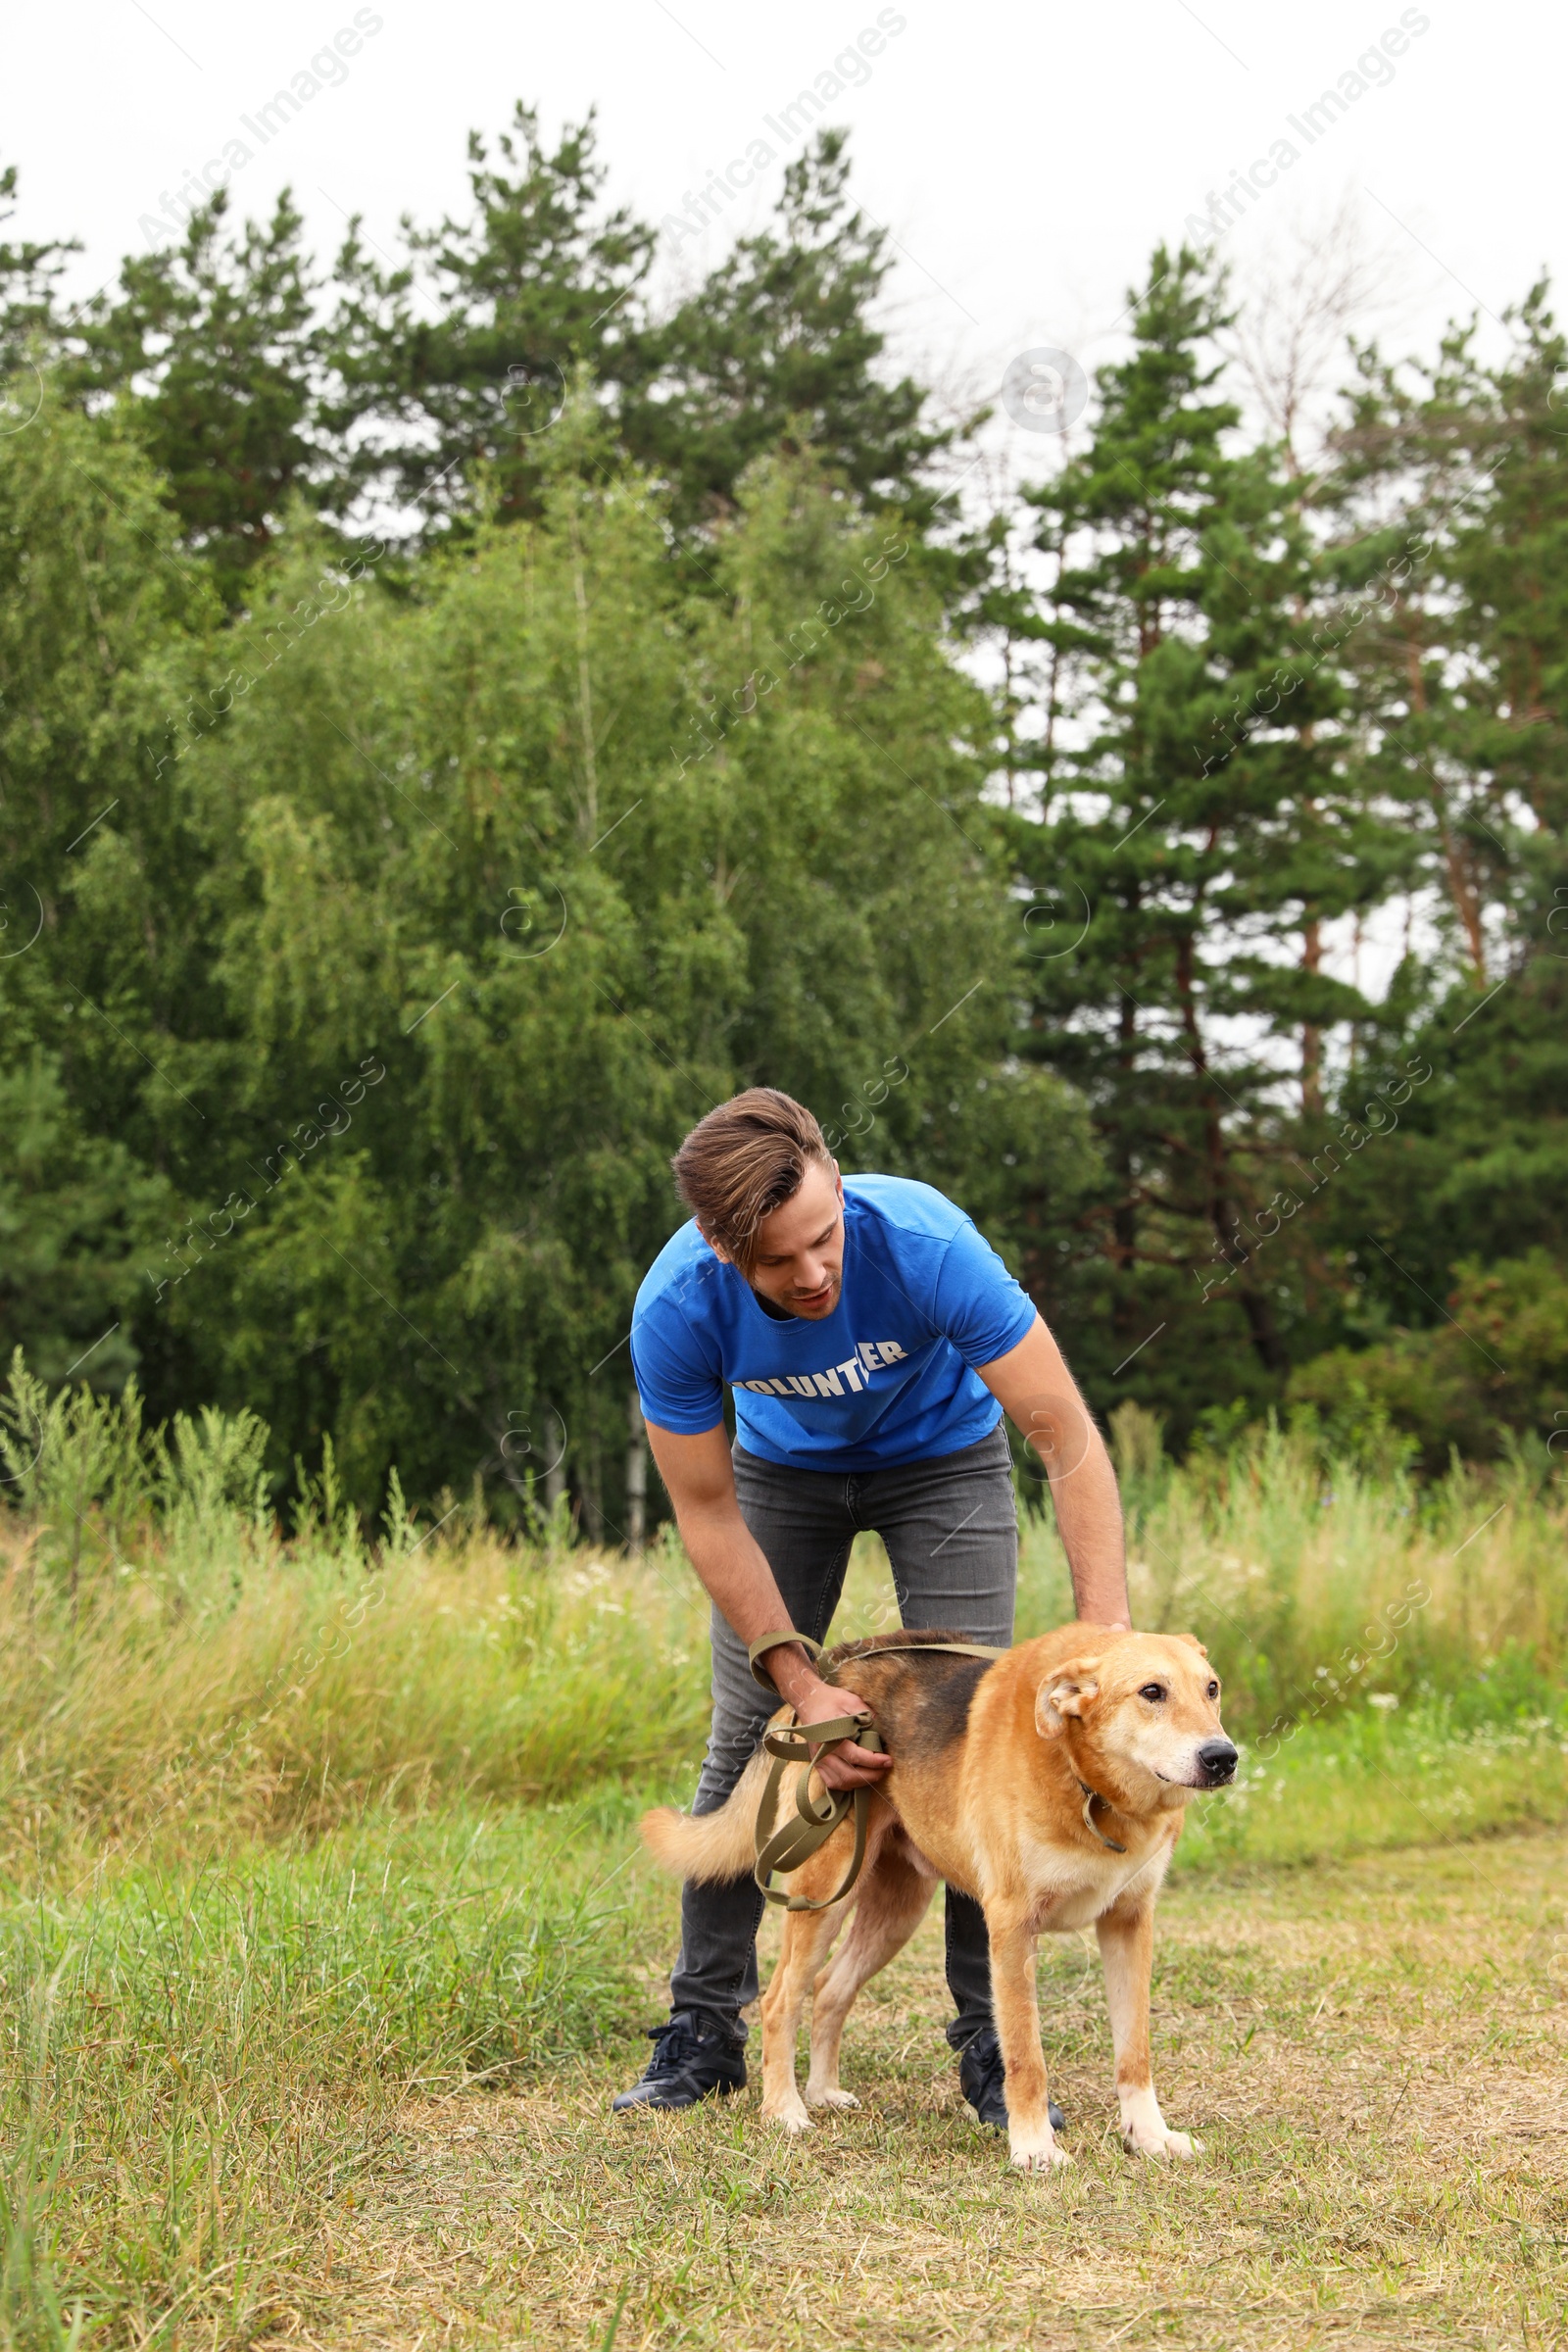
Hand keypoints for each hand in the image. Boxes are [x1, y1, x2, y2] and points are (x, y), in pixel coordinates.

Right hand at [793, 1674, 891, 1790]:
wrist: (809, 1701)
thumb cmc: (831, 1700)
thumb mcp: (851, 1700)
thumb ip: (866, 1714)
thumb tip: (883, 1729)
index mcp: (830, 1735)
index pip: (855, 1756)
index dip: (874, 1761)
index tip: (888, 1760)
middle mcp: (822, 1751)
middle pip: (849, 1774)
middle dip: (871, 1775)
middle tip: (885, 1768)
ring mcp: (817, 1759)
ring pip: (841, 1782)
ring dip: (861, 1782)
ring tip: (875, 1773)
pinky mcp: (816, 1763)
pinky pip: (832, 1782)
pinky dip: (847, 1784)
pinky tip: (859, 1777)